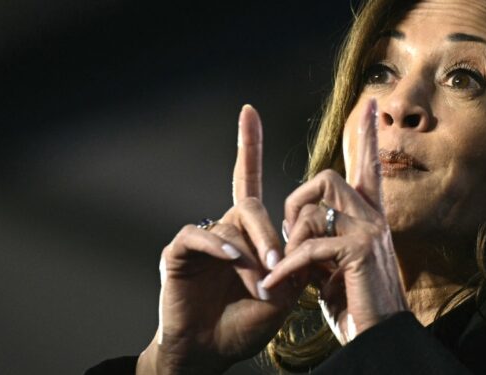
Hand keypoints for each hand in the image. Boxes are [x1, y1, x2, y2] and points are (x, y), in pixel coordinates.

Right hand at [138, 105, 295, 373]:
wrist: (211, 352)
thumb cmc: (246, 323)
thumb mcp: (283, 292)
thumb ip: (294, 262)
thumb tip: (307, 235)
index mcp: (247, 232)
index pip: (246, 180)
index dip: (247, 147)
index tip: (249, 112)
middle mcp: (223, 228)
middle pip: (251, 205)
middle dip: (270, 234)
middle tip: (279, 266)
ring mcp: (200, 239)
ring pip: (231, 226)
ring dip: (251, 255)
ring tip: (259, 284)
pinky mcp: (178, 252)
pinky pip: (199, 235)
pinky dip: (220, 247)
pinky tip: (234, 261)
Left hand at [261, 99, 407, 344]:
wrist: (378, 338)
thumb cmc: (357, 307)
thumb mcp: (335, 267)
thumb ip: (323, 241)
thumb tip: (299, 230)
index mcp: (370, 219)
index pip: (367, 169)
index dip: (366, 138)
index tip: (369, 106)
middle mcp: (374, 218)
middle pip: (326, 178)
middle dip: (296, 204)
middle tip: (289, 239)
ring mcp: (370, 232)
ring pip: (314, 207)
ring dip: (291, 240)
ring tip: (289, 271)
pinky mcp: (359, 252)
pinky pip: (308, 246)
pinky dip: (285, 269)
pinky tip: (274, 287)